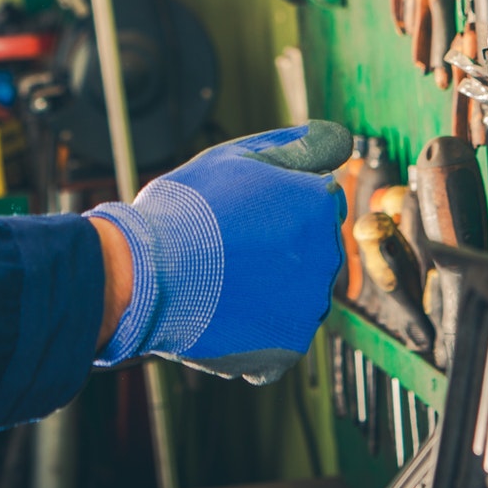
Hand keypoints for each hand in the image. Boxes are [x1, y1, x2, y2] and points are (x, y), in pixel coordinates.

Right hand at [88, 120, 350, 383]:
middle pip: (311, 249)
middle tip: (227, 244)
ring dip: (268, 288)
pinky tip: (222, 310)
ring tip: (220, 277)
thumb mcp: (239, 156)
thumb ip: (299, 147)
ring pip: (296, 293)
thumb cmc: (188, 209)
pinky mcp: (288, 347)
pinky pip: (279, 335)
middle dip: (278, 246)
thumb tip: (342, 140)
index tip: (241, 211)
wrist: (144, 273)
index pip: (318, 202)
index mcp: (320, 203)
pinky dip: (255, 328)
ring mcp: (310, 306)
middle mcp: (327, 255)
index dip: (277, 204)